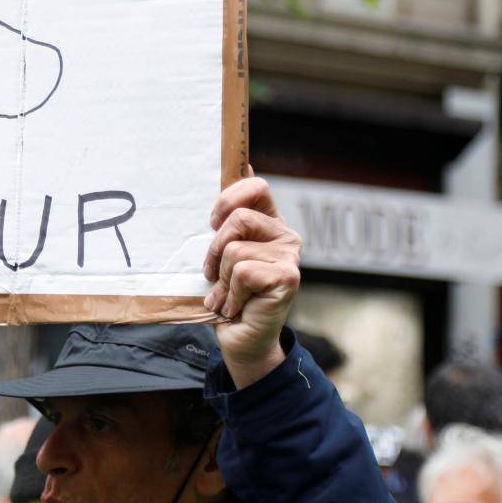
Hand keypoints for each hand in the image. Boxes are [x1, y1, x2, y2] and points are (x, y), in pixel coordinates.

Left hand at [202, 169, 301, 387]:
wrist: (243, 340)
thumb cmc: (229, 294)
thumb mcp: (222, 253)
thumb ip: (230, 216)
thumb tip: (243, 162)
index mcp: (270, 223)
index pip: (256, 186)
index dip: (229, 197)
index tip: (212, 221)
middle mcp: (285, 235)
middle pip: (238, 218)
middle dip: (214, 249)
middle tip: (213, 274)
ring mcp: (289, 257)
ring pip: (234, 250)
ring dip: (221, 280)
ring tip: (228, 296)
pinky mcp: (288, 277)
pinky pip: (242, 273)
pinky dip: (230, 294)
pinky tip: (236, 307)